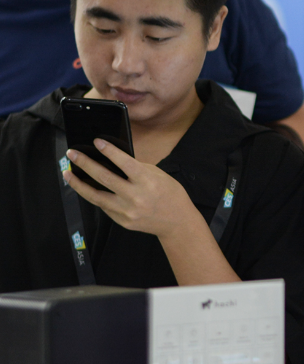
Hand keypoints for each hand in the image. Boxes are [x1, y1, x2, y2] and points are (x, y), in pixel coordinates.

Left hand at [65, 138, 200, 239]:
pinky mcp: (122, 221)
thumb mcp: (159, 176)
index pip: (124, 163)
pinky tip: (85, 187)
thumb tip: (113, 161)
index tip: (96, 142)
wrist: (177, 222)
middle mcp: (135, 196)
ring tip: (68, 173)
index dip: (109, 151)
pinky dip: (93, 195)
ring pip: (95, 196)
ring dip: (78, 183)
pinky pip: (103, 206)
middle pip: (104, 177)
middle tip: (72, 154)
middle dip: (85, 163)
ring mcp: (127, 211)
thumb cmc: (170, 194)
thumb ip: (136, 169)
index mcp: (147, 181)